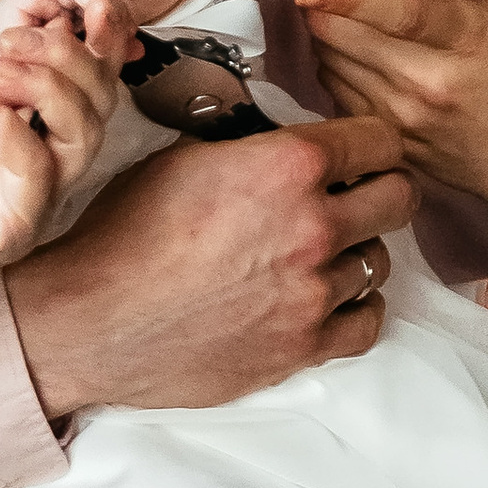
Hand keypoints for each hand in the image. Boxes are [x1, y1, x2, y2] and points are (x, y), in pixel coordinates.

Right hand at [0, 0, 137, 73]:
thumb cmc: (28, 66)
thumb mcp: (72, 65)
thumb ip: (103, 53)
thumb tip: (140, 49)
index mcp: (82, 21)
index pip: (113, 13)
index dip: (124, 22)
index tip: (132, 38)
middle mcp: (69, 5)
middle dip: (114, 11)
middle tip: (122, 25)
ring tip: (102, 0)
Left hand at [0, 17, 124, 321]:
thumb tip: (46, 43)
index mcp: (25, 125)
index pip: (87, 81)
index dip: (98, 40)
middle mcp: (40, 162)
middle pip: (98, 104)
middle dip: (72, 56)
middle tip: (17, 37)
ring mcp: (32, 197)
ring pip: (84, 134)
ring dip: (48, 84)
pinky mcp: (16, 227)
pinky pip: (38, 168)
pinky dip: (7, 126)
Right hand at [8, 113, 411, 423]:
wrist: (88, 321)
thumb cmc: (121, 236)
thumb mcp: (182, 159)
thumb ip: (250, 149)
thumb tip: (282, 143)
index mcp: (286, 167)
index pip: (379, 140)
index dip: (371, 143)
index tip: (362, 152)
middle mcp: (313, 227)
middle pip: (399, 198)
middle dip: (381, 191)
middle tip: (356, 197)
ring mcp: (313, 293)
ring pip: (379, 261)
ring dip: (355, 252)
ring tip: (316, 253)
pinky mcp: (302, 347)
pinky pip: (367, 321)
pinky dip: (355, 307)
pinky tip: (328, 297)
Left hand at [297, 0, 487, 304]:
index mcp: (465, 38)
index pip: (397, 16)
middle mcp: (428, 85)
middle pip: (339, 35)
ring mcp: (403, 121)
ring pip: (327, 62)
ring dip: (325, 28)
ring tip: (347, 11)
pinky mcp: (387, 145)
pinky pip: (334, 94)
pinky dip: (337, 65)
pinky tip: (362, 55)